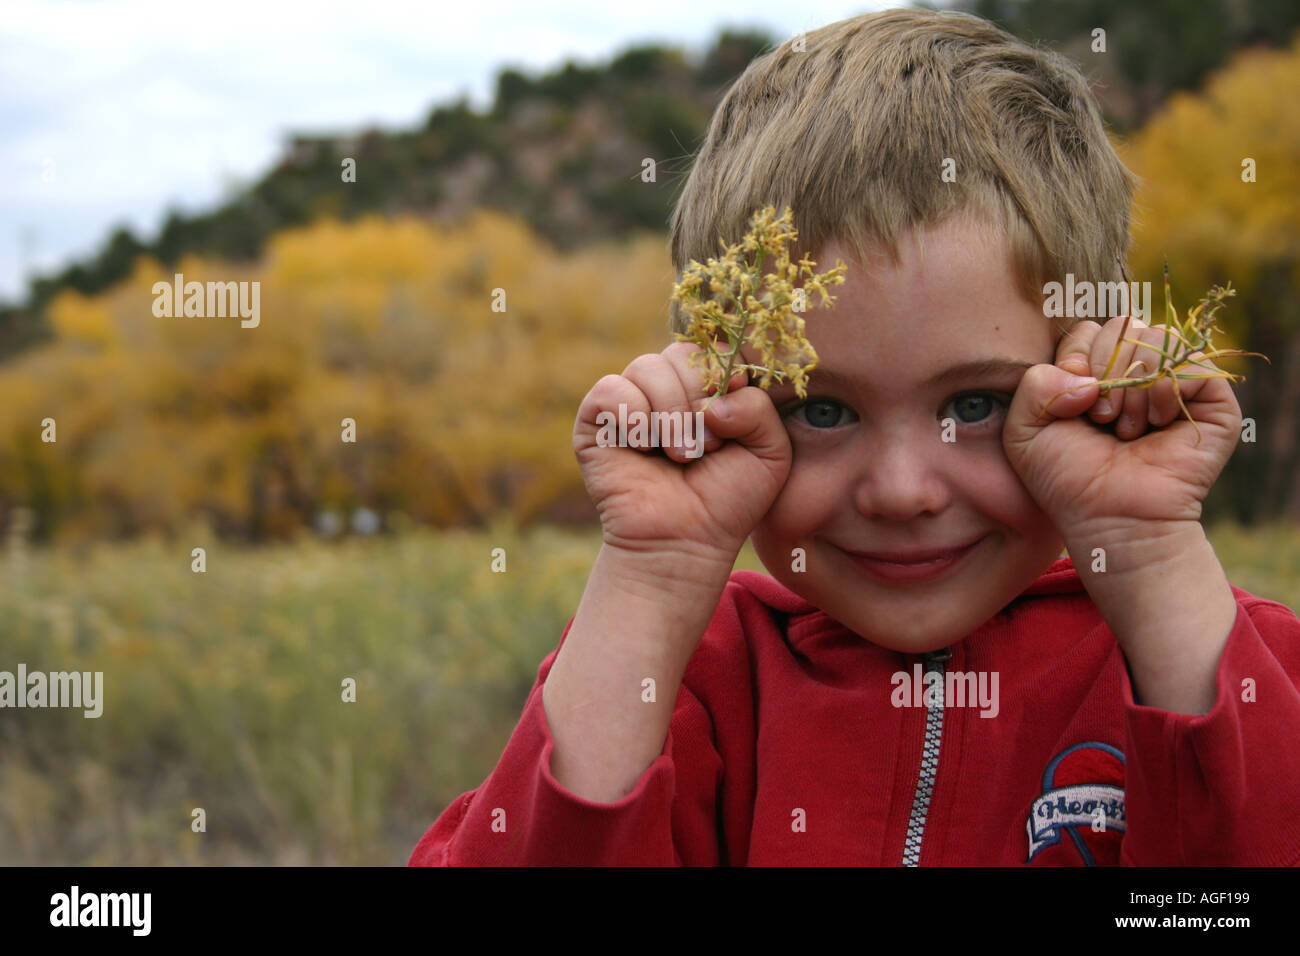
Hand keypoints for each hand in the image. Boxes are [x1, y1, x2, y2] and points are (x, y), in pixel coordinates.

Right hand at [573, 341, 791, 567]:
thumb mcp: (770, 453)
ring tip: (678, 456)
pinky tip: (642, 449)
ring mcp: (631, 400)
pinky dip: (633, 418)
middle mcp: (667, 387)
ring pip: (647, 366)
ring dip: (669, 415)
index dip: (723, 375)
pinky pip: (611, 389)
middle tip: (704, 448)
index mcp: (706, 387)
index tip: (728, 417)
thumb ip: (759, 408)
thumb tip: (712, 401)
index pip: (713, 348)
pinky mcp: (595, 419)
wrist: (686, 540)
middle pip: (682, 352)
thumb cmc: (728, 500)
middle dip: (698, 400)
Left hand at [1001, 316, 1241, 540]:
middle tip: (1100, 420)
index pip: (1088, 328)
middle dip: (1104, 373)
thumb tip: (1088, 375)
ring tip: (1126, 429)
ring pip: (1157, 338)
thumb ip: (1035, 383)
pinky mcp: (1211, 398)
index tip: (1072, 403)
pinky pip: (1191, 362)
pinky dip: (1165, 389)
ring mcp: (1176, 382)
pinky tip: (1155, 423)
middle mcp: (1138, 371)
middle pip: (1123, 326)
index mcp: (1096, 371)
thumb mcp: (1024, 431)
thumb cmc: (1067, 478)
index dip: (1076, 358)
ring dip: (1133, 386)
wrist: (1110, 515)